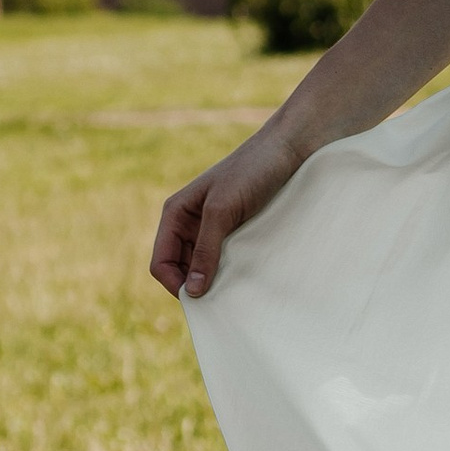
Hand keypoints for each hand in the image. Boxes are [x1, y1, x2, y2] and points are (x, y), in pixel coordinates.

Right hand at [149, 124, 307, 301]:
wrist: (287, 149)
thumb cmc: (251, 171)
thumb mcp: (223, 211)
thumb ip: (205, 249)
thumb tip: (192, 291)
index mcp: (175, 214)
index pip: (161, 263)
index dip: (175, 284)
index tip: (201, 300)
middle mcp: (188, 223)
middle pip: (180, 269)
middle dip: (194, 285)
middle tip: (221, 301)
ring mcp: (211, 227)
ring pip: (202, 266)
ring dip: (213, 280)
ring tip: (234, 291)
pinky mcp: (234, 229)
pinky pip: (223, 259)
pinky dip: (229, 271)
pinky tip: (245, 278)